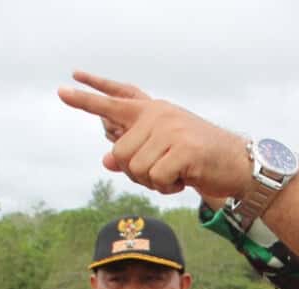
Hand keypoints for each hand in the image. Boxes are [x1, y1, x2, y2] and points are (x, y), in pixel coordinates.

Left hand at [59, 70, 252, 198]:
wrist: (236, 163)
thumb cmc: (197, 158)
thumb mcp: (162, 152)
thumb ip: (133, 152)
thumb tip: (106, 161)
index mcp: (151, 111)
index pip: (113, 103)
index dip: (85, 99)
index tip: (61, 91)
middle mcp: (158, 114)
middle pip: (119, 155)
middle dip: (136, 174)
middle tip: (162, 172)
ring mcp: (171, 129)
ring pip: (137, 169)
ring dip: (154, 182)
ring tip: (176, 173)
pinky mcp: (184, 148)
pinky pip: (156, 178)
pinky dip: (167, 187)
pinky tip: (185, 179)